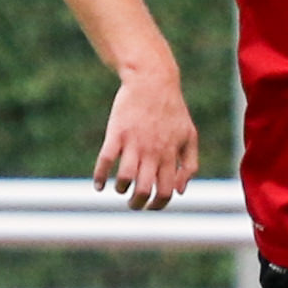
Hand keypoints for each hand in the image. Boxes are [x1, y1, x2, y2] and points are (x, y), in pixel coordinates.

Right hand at [95, 71, 197, 209]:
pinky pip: (105, 160)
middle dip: (137, 203)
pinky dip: (99, 176)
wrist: (152, 81)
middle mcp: (152, 151)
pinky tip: (98, 185)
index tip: (150, 206)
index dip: (157, 205)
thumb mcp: (189, 136)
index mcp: (170, 154)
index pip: (165, 192)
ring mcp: (133, 142)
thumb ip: (189, 164)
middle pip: (144, 189)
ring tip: (121, 188)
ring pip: (125, 178)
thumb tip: (179, 191)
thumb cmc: (172, 110)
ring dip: (121, 189)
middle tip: (133, 203)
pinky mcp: (116, 133)